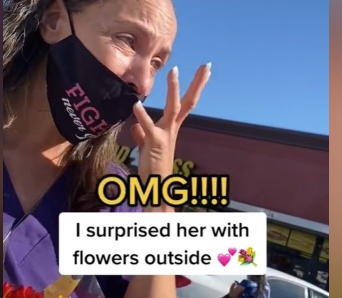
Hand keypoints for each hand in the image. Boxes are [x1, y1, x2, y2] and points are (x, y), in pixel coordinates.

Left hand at [130, 63, 211, 180]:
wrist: (157, 188)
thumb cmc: (153, 169)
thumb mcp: (146, 147)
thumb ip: (142, 134)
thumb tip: (136, 126)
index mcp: (171, 128)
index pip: (186, 103)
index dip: (195, 87)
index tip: (204, 71)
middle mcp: (171, 129)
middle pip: (188, 102)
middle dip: (197, 83)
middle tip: (206, 65)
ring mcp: (165, 135)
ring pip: (173, 109)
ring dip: (173, 90)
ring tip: (174, 71)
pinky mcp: (155, 143)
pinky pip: (148, 127)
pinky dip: (142, 116)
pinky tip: (135, 104)